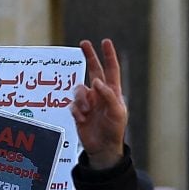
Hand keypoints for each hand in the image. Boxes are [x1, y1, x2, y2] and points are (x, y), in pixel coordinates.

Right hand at [71, 39, 128, 170]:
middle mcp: (100, 93)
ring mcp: (89, 101)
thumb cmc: (115, 130)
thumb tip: (96, 81)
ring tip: (87, 112)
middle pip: (94, 70)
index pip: (111, 69)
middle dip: (89, 56)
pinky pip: (71, 105)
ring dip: (81, 99)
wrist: (103, 148)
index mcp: (112, 91)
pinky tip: (82, 120)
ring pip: (79, 89)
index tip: (105, 41)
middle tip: (83, 43)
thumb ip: (108, 95)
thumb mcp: (117, 112)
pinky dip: (76, 111)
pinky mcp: (78, 111)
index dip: (109, 55)